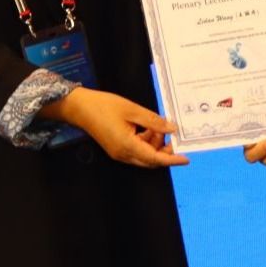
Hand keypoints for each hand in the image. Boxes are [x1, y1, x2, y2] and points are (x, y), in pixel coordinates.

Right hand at [43, 87, 187, 167]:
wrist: (79, 107)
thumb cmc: (103, 106)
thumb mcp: (132, 110)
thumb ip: (154, 121)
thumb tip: (172, 129)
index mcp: (127, 146)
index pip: (155, 158)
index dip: (172, 159)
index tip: (186, 158)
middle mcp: (123, 154)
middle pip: (150, 160)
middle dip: (164, 150)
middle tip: (173, 136)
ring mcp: (118, 153)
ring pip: (143, 155)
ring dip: (154, 144)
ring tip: (156, 126)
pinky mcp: (116, 148)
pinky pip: (136, 150)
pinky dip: (145, 142)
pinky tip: (147, 127)